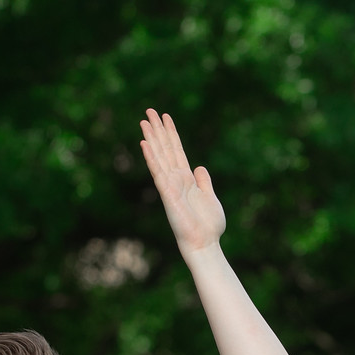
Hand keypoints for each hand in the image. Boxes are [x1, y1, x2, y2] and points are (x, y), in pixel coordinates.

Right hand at [139, 110, 226, 255]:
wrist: (205, 244)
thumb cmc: (209, 226)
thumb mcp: (210, 197)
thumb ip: (204, 182)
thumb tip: (199, 167)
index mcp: (187, 179)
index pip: (177, 151)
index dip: (171, 133)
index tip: (165, 117)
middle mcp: (176, 179)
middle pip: (165, 149)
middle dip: (158, 129)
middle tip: (149, 110)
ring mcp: (170, 186)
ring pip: (159, 156)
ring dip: (152, 138)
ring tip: (144, 120)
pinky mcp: (167, 194)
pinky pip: (157, 172)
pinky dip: (151, 158)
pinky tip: (145, 143)